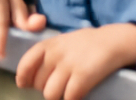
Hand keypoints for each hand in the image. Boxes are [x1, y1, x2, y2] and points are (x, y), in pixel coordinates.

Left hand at [15, 23, 135, 99]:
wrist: (112, 41)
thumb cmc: (85, 44)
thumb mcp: (61, 43)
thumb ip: (45, 56)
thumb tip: (26, 80)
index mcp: (48, 45)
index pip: (26, 64)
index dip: (23, 77)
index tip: (23, 84)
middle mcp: (55, 55)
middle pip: (38, 83)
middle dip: (45, 89)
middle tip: (57, 87)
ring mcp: (68, 65)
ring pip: (50, 94)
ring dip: (58, 97)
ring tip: (67, 92)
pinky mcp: (83, 76)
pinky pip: (69, 97)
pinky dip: (72, 99)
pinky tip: (78, 95)